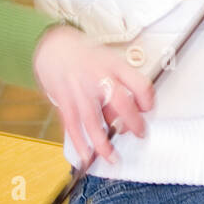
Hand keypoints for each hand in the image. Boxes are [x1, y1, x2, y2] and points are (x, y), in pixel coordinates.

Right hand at [32, 25, 155, 169]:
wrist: (54, 46)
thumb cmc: (85, 55)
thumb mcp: (109, 61)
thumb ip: (119, 86)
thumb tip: (126, 114)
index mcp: (114, 66)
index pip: (139, 84)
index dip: (148, 100)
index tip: (149, 110)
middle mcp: (98, 78)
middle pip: (120, 102)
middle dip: (132, 122)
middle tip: (138, 134)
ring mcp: (80, 91)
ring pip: (93, 121)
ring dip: (103, 143)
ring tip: (113, 157)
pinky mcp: (64, 101)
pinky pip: (72, 126)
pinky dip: (79, 143)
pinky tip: (86, 156)